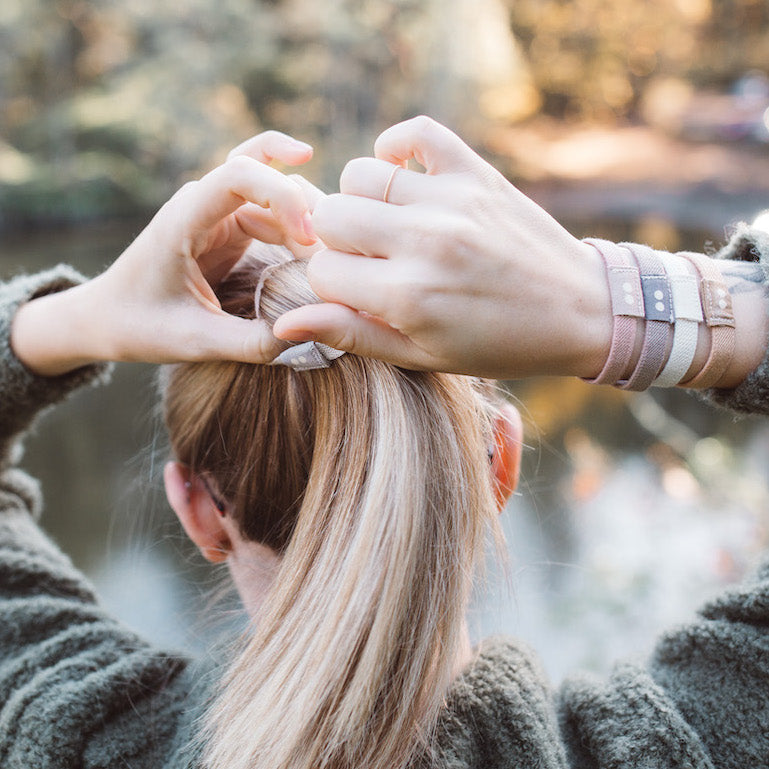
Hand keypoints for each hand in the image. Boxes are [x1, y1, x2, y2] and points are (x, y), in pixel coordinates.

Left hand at [12, 131, 317, 375]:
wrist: (107, 319)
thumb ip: (252, 343)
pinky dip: (299, 227)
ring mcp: (218, 213)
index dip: (281, 193)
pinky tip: (320, 248)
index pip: (239, 173)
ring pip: (276, 193)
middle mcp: (203, 204)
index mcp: (185, 219)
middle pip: (268, 176)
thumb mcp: (196, 342)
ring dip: (306, 221)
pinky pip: (273, 212)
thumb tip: (310, 335)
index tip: (309, 238)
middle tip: (334, 259)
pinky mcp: (231, 229)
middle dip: (305, 211)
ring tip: (330, 264)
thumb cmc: (140, 327)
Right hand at [273, 116, 612, 379]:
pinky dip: (398, 145)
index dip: (333, 285)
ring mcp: (451, 200)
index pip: (323, 272)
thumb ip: (352, 335)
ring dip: (362, 200)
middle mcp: (425, 241)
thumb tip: (284, 323)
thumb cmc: (497, 344)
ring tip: (388, 225)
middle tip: (369, 259)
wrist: (579, 311)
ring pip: (360, 174)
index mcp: (409, 296)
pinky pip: (416, 132)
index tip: (359, 293)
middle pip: (329, 217)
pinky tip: (402, 175)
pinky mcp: (476, 173)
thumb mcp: (423, 356)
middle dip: (337, 242)